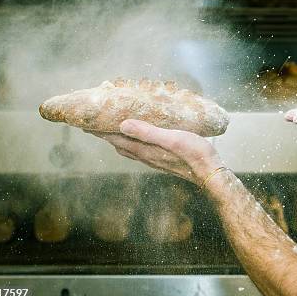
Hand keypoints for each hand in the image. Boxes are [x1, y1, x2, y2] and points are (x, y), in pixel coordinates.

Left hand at [89, 119, 223, 185]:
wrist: (210, 172)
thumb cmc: (194, 154)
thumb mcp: (172, 138)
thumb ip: (148, 132)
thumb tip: (122, 124)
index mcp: (145, 150)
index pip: (116, 139)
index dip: (100, 132)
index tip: (86, 123)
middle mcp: (146, 156)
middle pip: (119, 145)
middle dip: (105, 135)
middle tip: (94, 124)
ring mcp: (154, 160)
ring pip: (129, 149)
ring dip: (118, 139)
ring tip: (112, 129)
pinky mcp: (162, 160)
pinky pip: (140, 151)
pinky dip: (132, 143)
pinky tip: (139, 138)